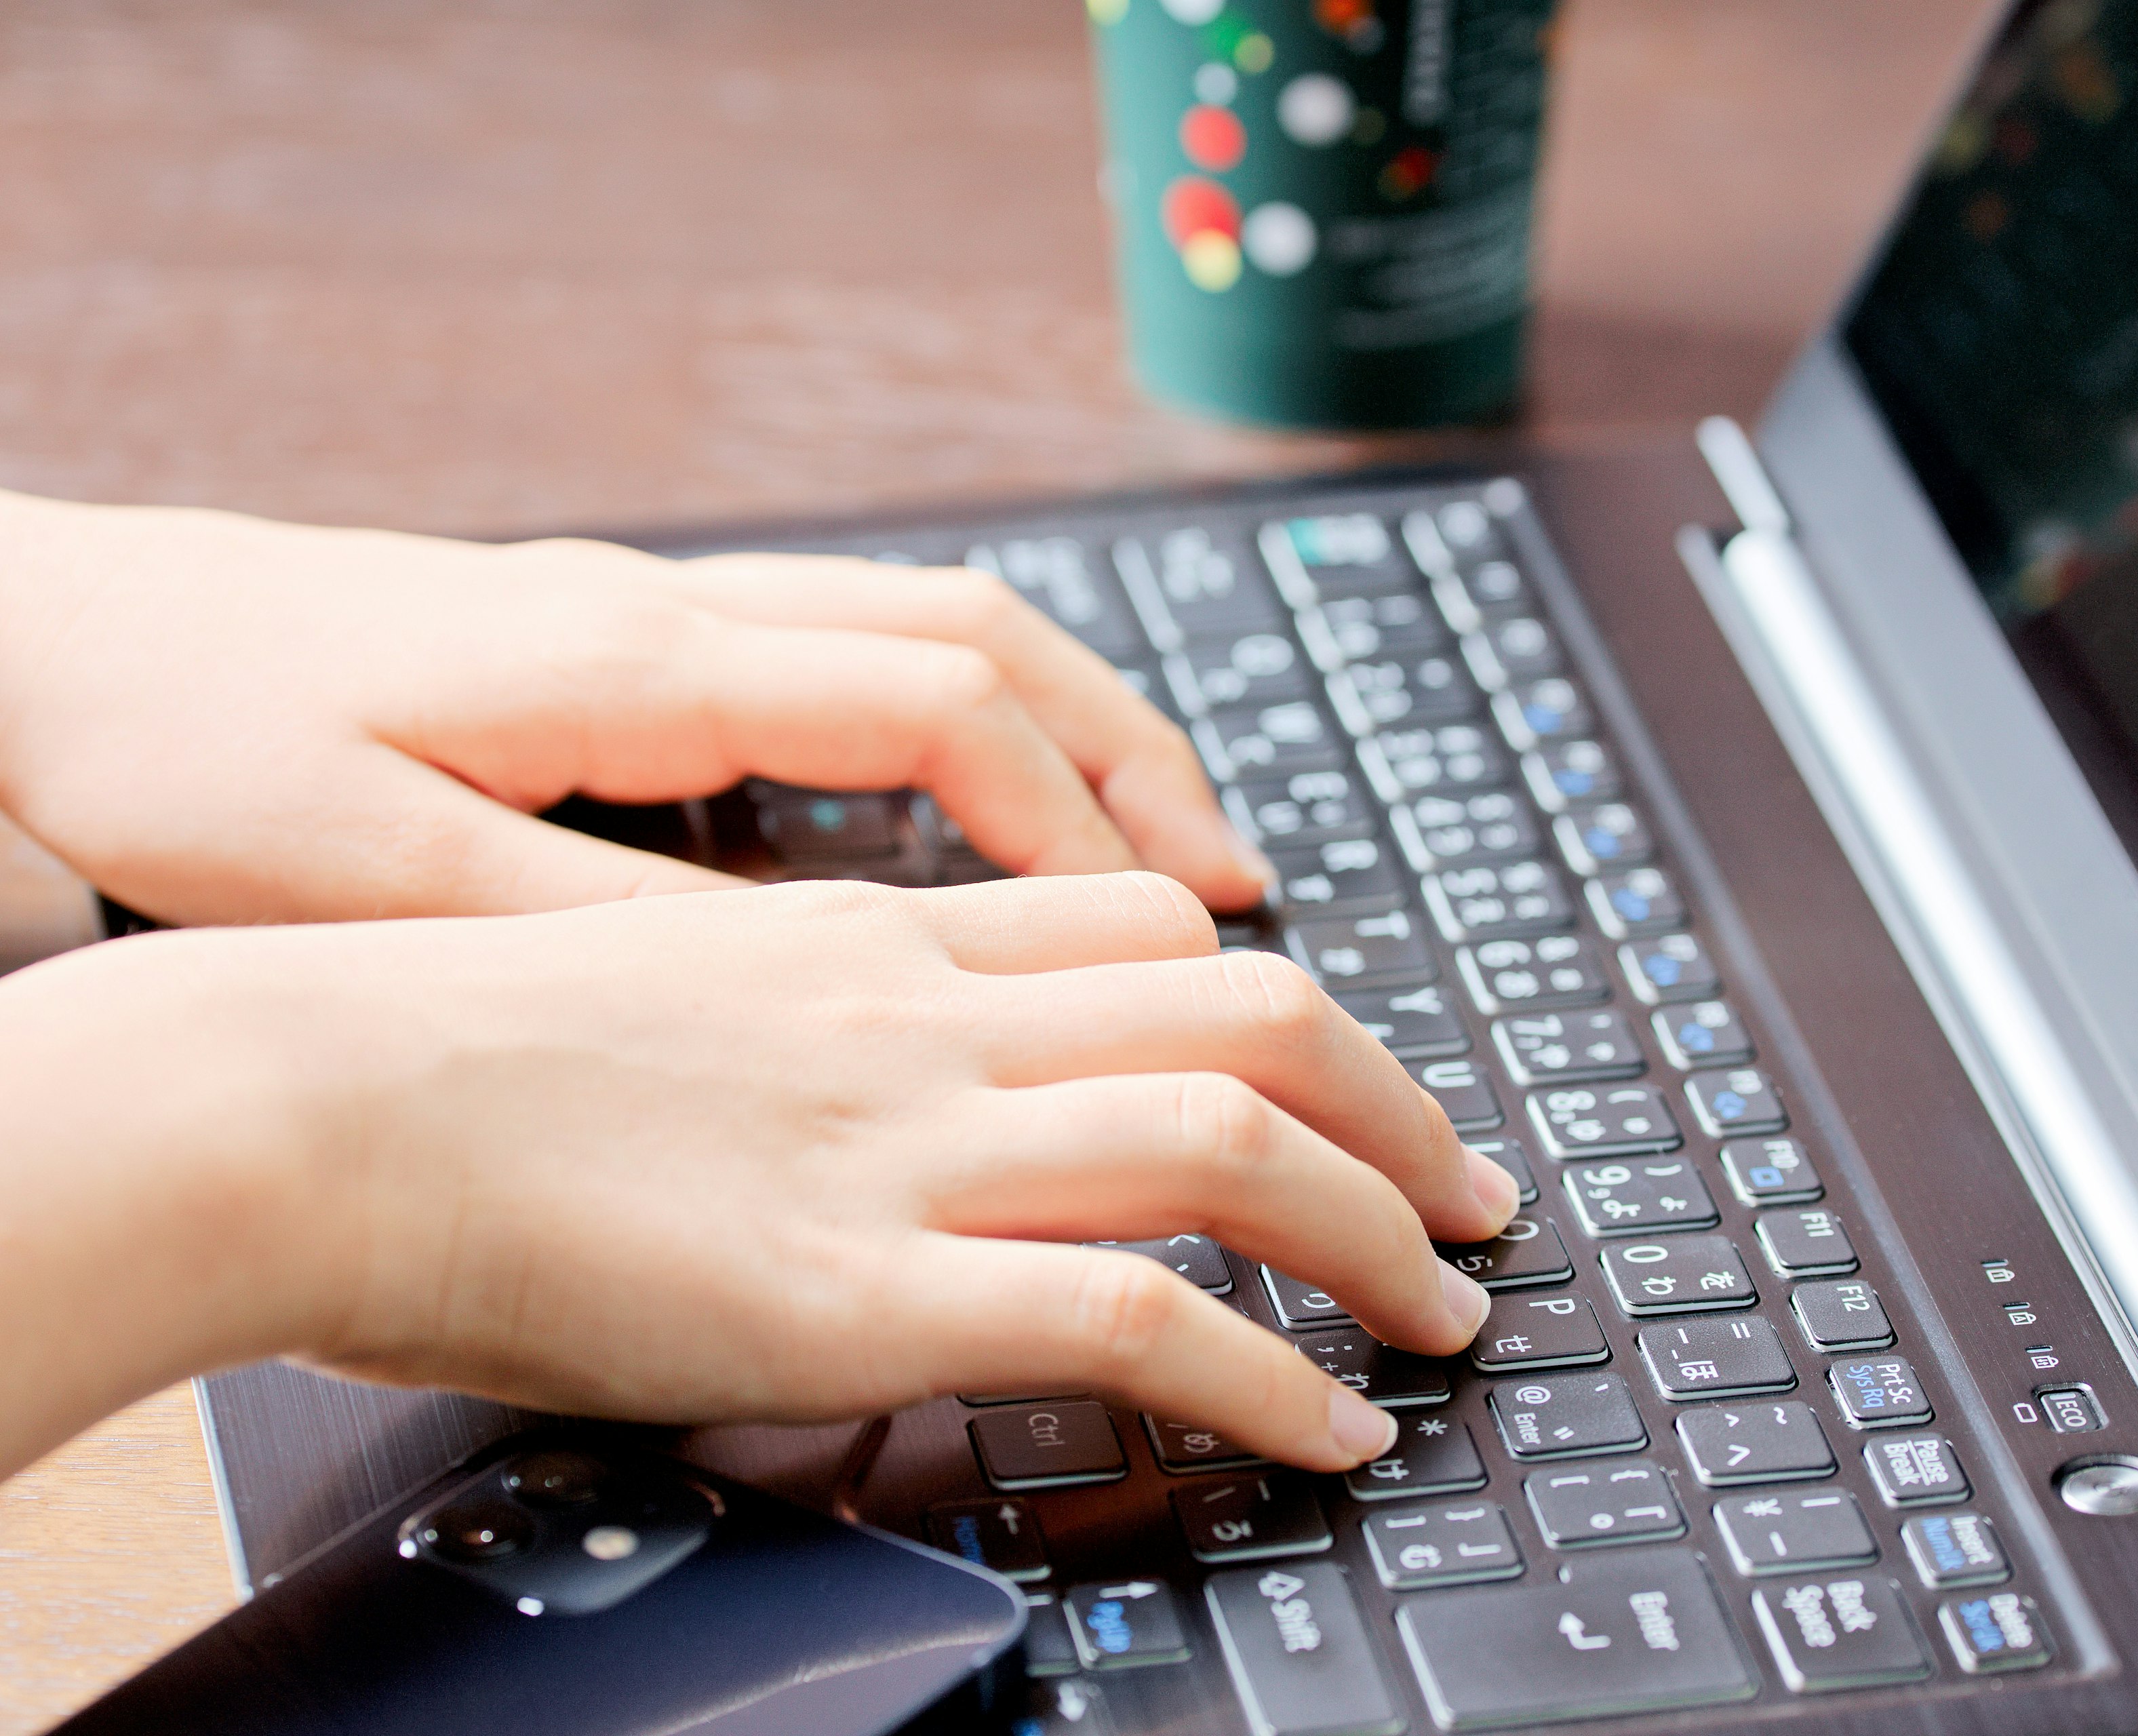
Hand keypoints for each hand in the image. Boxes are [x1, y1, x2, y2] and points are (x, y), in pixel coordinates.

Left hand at [0, 491, 1270, 924]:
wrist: (65, 641)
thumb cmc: (198, 750)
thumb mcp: (390, 875)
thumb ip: (604, 933)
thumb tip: (814, 996)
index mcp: (641, 667)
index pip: (939, 706)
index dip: (1083, 820)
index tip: (1182, 930)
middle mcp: (681, 617)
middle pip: (987, 640)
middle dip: (1138, 762)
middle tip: (1252, 888)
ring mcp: (664, 619)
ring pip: (940, 634)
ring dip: (1077, 739)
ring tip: (1176, 861)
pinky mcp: (631, 651)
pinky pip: (863, 667)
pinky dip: (974, 743)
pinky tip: (992, 831)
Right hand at [0, 873, 1515, 1480]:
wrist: (309, 1100)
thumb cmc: (437, 1064)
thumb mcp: (668, 1001)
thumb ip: (798, 1032)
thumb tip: (865, 1107)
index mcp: (874, 947)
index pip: (1146, 931)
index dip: (1281, 1000)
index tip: (1342, 1072)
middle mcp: (926, 1022)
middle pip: (1247, 1004)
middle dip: (1399, 1103)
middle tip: (1473, 1194)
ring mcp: (908, 1149)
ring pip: (1234, 1135)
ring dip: (1378, 1227)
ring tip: (1444, 1310)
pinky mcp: (865, 1292)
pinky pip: (1140, 1319)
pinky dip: (1270, 1378)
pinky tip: (1331, 1429)